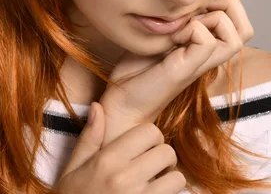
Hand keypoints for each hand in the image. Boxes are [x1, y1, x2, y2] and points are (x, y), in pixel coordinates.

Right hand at [55, 102, 186, 193]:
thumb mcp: (72, 171)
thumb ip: (89, 139)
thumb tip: (98, 106)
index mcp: (107, 162)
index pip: (150, 132)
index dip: (151, 138)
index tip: (144, 148)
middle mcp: (124, 179)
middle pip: (167, 152)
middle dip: (162, 158)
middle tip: (152, 167)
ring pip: (176, 178)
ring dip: (169, 180)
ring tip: (155, 184)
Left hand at [98, 0, 253, 145]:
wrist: (121, 101)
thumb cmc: (137, 68)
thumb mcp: (163, 31)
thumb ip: (182, 15)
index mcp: (210, 45)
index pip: (240, 18)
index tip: (194, 2)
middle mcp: (212, 55)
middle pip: (247, 29)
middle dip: (226, 5)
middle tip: (195, 9)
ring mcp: (202, 64)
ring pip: (237, 36)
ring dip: (212, 18)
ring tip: (185, 24)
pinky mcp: (187, 69)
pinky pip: (205, 39)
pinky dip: (189, 29)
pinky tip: (171, 37)